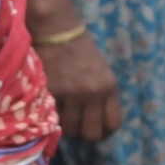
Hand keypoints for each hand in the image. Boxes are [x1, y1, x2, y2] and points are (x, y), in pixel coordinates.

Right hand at [36, 22, 122, 141]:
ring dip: (66, 127)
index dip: (104, 133)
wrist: (56, 29)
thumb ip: (101, 95)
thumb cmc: (79, 48)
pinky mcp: (52, 92)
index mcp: (109, 87)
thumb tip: (95, 120)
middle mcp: (94, 93)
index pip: (114, 123)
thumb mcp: (100, 71)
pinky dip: (51, 116)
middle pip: (92, 133)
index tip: (96, 131)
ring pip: (71, 129)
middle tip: (76, 127)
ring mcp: (73, 94)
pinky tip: (51, 107)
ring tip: (62, 116)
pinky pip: (53, 117)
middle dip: (83, 134)